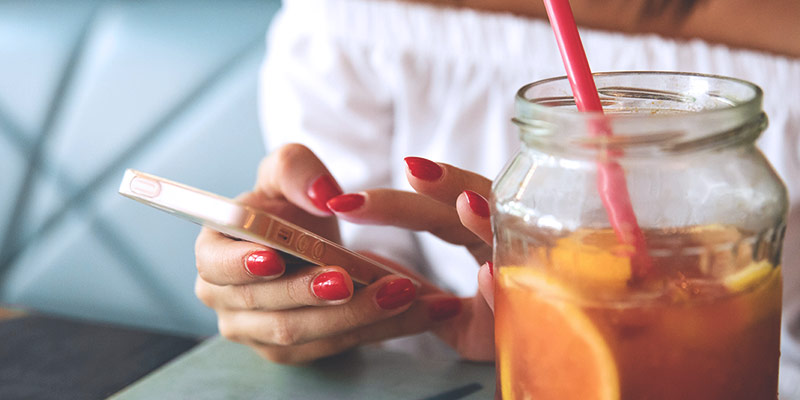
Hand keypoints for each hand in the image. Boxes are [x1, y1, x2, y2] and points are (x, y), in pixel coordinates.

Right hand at [193, 144, 467, 363]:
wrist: (310, 243)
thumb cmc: (290, 206)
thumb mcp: (290, 172)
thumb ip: (298, 170)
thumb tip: (322, 195)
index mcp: (215, 251)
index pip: (215, 264)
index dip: (240, 264)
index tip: (275, 259)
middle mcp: (226, 299)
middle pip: (269, 305)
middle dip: (314, 293)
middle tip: (352, 278)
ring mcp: (258, 332)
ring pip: (308, 332)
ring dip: (358, 315)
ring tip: (402, 292)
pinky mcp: (295, 351)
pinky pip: (339, 344)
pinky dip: (382, 328)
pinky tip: (419, 312)